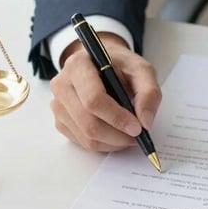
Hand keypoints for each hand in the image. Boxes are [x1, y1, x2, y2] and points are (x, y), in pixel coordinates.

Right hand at [49, 33, 161, 151]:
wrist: (100, 65)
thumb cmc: (119, 66)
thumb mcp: (141, 70)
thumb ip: (149, 93)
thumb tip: (145, 122)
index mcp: (79, 65)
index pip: (93, 100)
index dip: (117, 118)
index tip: (137, 127)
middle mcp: (62, 85)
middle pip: (88, 123)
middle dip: (117, 136)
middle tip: (137, 137)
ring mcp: (58, 105)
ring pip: (86, 137)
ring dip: (113, 143)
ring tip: (129, 135)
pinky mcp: (60, 120)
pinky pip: (82, 142)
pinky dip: (104, 144)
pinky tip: (115, 134)